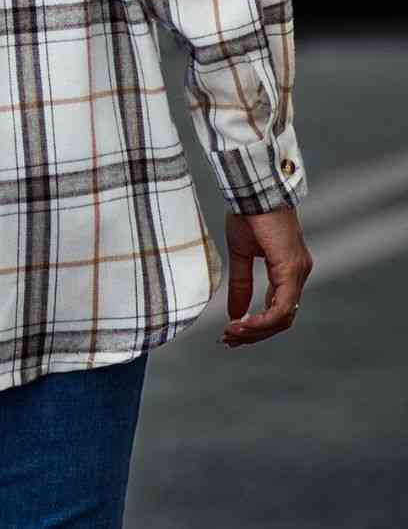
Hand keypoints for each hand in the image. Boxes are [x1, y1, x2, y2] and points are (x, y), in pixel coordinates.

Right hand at [221, 206, 311, 347]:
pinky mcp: (291, 268)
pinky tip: (242, 323)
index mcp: (288, 269)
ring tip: (231, 333)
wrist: (253, 188)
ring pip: (283, 317)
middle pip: (282, 319)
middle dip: (254, 333)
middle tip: (228, 339)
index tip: (232, 331)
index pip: (278, 309)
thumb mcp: (240, 254)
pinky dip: (262, 320)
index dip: (256, 325)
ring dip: (256, 330)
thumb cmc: (248, 213)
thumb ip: (241, 284)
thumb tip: (235, 314)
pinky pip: (282, 306)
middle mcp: (299, 273)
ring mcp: (298, 271)